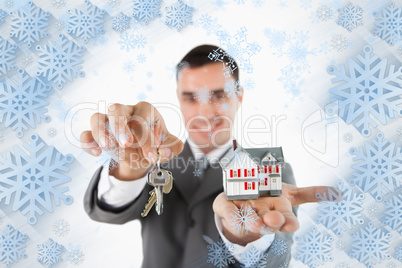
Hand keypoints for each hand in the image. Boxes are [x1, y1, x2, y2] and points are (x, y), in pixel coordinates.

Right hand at [80, 102, 183, 180]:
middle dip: (120, 126)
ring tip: (108, 147)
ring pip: (97, 117)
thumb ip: (173, 148)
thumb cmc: (155, 145)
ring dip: (100, 132)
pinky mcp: (97, 133)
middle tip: (127, 144)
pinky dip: (88, 142)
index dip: (148, 136)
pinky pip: (86, 134)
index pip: (143, 116)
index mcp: (145, 110)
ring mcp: (108, 122)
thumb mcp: (168, 146)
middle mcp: (125, 111)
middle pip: (116, 108)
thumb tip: (163, 151)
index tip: (152, 156)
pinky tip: (97, 153)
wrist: (142, 154)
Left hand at [213, 183, 335, 245]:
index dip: (288, 222)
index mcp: (278, 211)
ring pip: (249, 220)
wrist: (241, 205)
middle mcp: (262, 215)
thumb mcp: (289, 195)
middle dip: (271, 222)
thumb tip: (337, 193)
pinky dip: (231, 215)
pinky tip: (233, 215)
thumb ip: (310, 194)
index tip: (291, 224)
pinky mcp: (227, 208)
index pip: (286, 220)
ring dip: (252, 221)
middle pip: (269, 222)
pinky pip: (228, 212)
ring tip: (254, 222)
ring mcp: (244, 213)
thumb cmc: (267, 200)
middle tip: (272, 221)